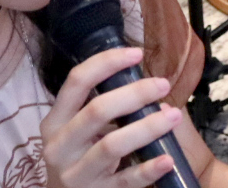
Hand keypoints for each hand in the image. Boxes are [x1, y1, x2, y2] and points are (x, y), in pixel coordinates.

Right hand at [41, 46, 183, 187]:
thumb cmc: (80, 159)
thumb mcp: (77, 132)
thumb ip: (102, 109)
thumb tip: (145, 85)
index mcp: (55, 122)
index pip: (76, 81)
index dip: (106, 62)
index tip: (136, 53)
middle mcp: (59, 147)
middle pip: (97, 110)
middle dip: (134, 93)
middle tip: (162, 85)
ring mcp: (76, 174)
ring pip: (112, 145)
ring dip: (147, 127)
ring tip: (173, 116)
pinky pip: (125, 181)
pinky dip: (148, 169)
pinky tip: (167, 159)